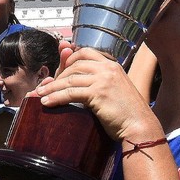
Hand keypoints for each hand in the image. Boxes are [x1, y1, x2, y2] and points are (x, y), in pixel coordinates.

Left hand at [35, 47, 158, 142]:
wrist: (140, 126)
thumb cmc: (127, 114)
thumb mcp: (114, 91)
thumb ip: (98, 82)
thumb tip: (74, 81)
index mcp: (113, 65)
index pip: (85, 53)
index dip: (68, 59)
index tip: (57, 70)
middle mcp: (108, 68)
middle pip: (74, 65)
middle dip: (57, 75)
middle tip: (46, 86)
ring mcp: (103, 79)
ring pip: (69, 79)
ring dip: (51, 87)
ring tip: (39, 95)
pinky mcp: (98, 93)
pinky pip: (70, 93)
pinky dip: (55, 97)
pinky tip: (46, 103)